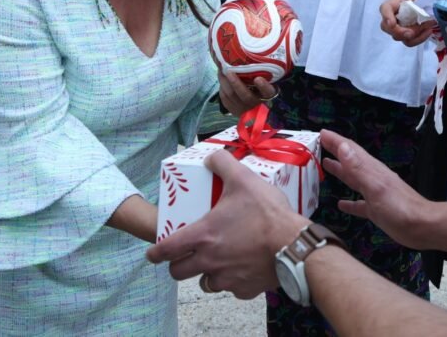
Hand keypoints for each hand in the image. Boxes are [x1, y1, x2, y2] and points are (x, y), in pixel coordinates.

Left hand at [145, 149, 307, 297]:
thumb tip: (212, 155)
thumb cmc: (267, 214)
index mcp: (203, 236)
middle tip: (185, 257)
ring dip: (206, 274)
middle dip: (178, 265)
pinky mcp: (245, 290)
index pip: (166, 250)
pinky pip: (232, 289)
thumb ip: (223, 164)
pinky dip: (233, 282)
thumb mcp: (243, 179)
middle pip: (179, 273)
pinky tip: (243, 269)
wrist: (295, 246)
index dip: (155, 253)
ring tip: (217, 262)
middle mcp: (209, 261)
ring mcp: (227, 279)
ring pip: (205, 283)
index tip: (152, 254)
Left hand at [217, 70, 278, 114]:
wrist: (255, 109)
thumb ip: (262, 74)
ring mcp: (244, 110)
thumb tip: (250, 58)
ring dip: (224, 82)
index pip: (268, 93)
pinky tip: (221, 79)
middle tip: (228, 70)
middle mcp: (256, 104)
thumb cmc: (260, 90)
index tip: (258, 79)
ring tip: (221, 70)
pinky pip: (225, 99)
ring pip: (232, 96)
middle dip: (235, 83)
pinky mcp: (234, 111)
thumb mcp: (267, 83)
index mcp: (267, 96)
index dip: (263, 86)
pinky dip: (222, 88)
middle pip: (245, 95)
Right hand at [320, 129, 430, 249]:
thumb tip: (343, 146)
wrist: (421, 227)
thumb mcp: (376, 186)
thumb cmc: (399, 207)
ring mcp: (375, 194)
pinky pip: (359, 203)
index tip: (320, 133)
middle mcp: (372, 178)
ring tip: (325, 165)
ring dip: (340, 171)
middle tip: (318, 145)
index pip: (350, 150)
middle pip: (350, 161)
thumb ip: (358, 168)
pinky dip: (349, 202)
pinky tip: (340, 204)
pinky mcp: (377, 210)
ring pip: (353, 179)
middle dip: (335, 151)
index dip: (336, 140)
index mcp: (371, 170)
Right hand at [379, 0, 434, 46]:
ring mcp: (400, 25)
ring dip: (413, 35)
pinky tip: (428, 31)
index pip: (385, 8)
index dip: (386, 16)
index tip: (392, 24)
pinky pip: (409, 42)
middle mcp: (396, 13)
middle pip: (386, 26)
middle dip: (398, 32)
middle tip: (411, 32)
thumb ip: (424, 0)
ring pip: (397, 37)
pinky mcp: (407, 34)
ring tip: (427, 27)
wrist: (438, 5)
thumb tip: (427, 10)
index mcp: (399, 1)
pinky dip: (419, 39)